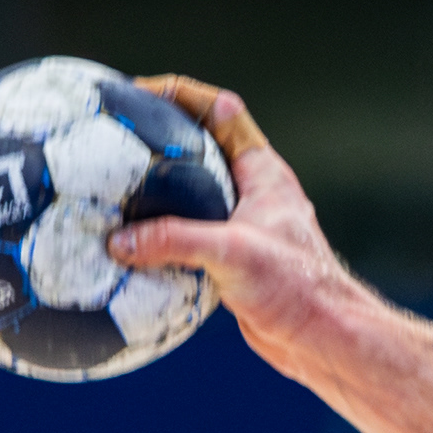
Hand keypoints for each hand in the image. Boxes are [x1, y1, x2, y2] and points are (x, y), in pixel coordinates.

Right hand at [110, 76, 361, 378]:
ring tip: (109, 190)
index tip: (138, 93)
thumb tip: (118, 242)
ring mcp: (241, 227)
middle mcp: (252, 192)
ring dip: (155, 194)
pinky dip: (159, 238)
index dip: (182, 94)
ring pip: (190, 196)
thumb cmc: (297, 287)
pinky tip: (127, 247)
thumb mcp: (232, 253)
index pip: (221, 111)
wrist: (322, 339)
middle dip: (159, 140)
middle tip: (114, 138)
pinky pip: (186, 238)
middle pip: (199, 149)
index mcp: (262, 172)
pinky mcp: (230, 261)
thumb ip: (173, 241)